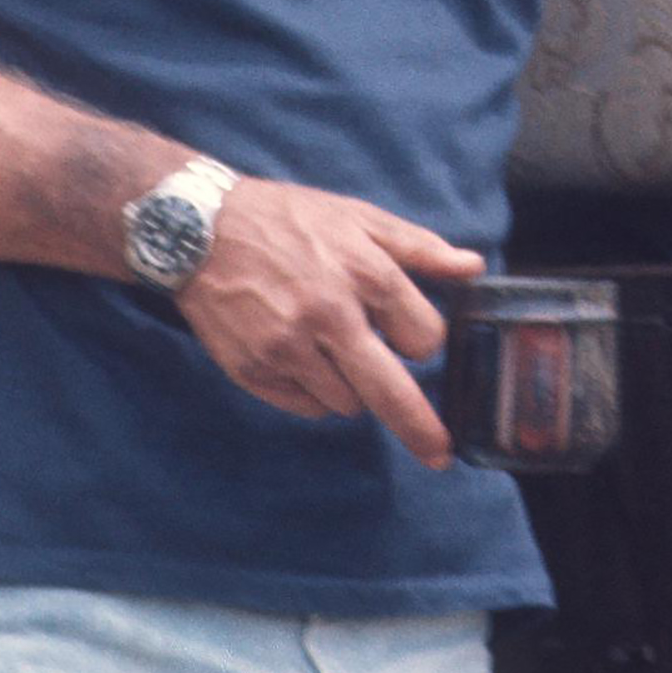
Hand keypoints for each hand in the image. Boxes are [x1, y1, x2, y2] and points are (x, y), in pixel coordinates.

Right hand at [177, 178, 484, 467]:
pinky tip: (298, 356)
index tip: (405, 334)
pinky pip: (306, 406)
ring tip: (325, 346)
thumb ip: (419, 247)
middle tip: (440, 455)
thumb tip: (473, 267)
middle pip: (392, 394)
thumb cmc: (286, 219)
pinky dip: (313, 392)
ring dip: (351, 387)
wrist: (197, 229)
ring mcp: (288, 347)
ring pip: (347, 404)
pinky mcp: (253, 369)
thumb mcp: (357, 217)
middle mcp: (329, 315)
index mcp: (365, 273)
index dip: (420, 340)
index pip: (423, 339)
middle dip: (421, 429)